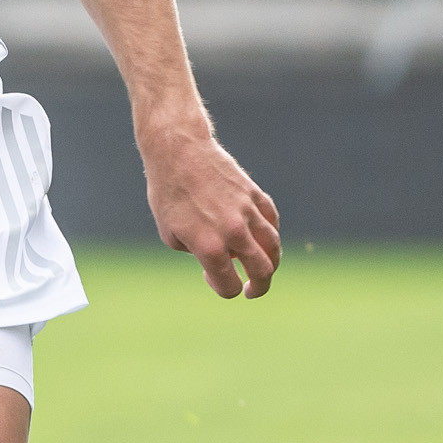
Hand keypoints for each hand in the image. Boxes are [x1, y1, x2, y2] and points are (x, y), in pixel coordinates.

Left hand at [142, 119, 280, 299]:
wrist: (179, 153)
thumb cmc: (169, 195)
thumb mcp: (171, 235)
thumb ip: (199, 255)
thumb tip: (223, 261)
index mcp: (209, 247)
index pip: (229, 286)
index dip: (223, 289)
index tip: (212, 276)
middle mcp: (233, 232)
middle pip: (262, 272)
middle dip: (259, 287)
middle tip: (252, 290)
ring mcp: (248, 212)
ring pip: (274, 248)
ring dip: (270, 263)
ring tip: (262, 268)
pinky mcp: (255, 195)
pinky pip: (272, 223)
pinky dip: (271, 235)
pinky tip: (262, 239)